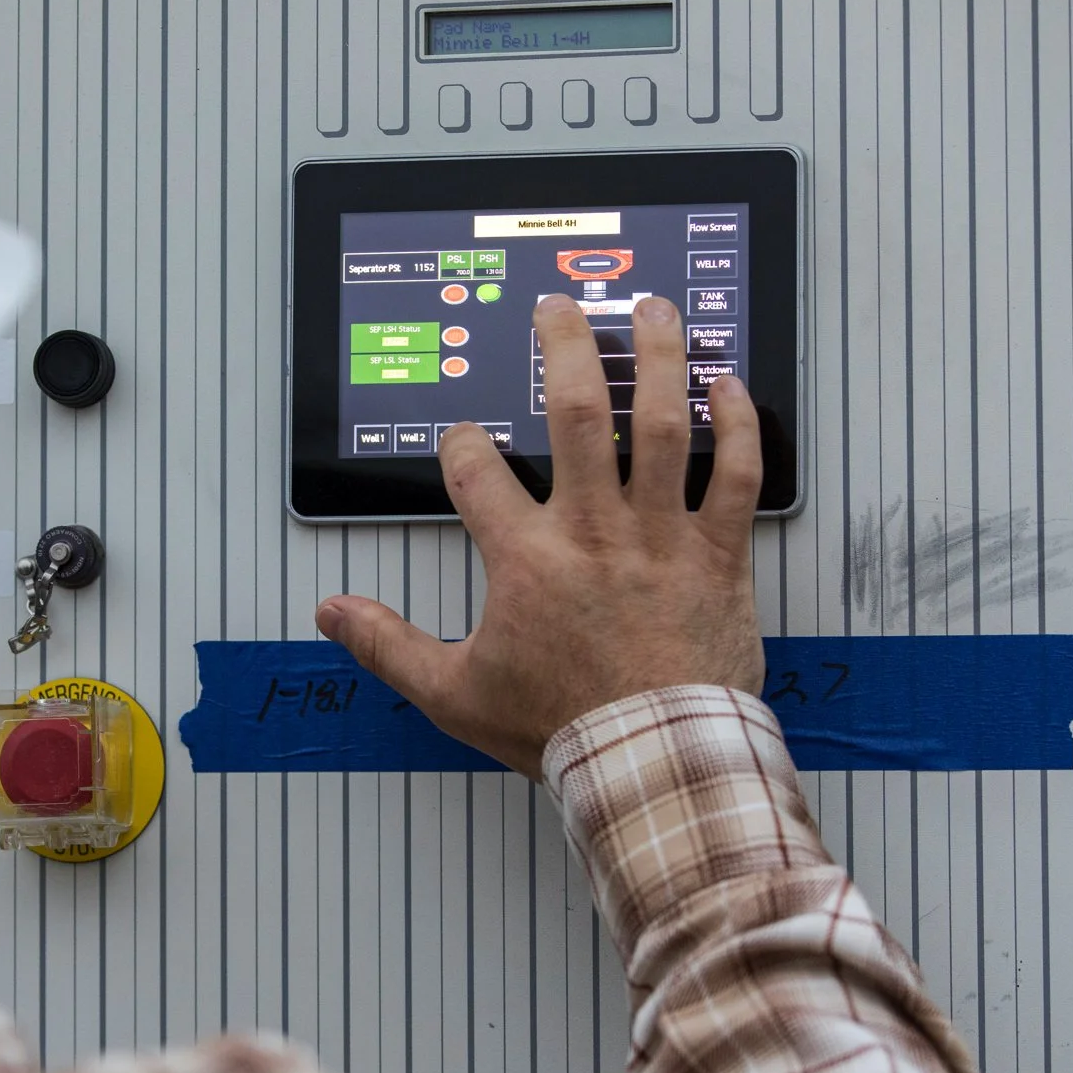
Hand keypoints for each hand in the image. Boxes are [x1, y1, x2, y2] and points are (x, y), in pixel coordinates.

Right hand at [315, 294, 764, 778]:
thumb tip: (334, 614)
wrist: (652, 761)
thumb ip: (389, 645)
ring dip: (657, 359)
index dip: (461, 444)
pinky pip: (736, 475)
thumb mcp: (454, 693)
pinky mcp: (718, 555)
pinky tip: (730, 387)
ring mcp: (660, 536)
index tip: (463, 439)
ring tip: (649, 312)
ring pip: (661, 424)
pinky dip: (738, 426)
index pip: (477, 472)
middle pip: (576, 411)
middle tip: (558, 311)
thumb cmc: (562, 727)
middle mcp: (593, 530)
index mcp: (526, 558)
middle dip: (564, 348)